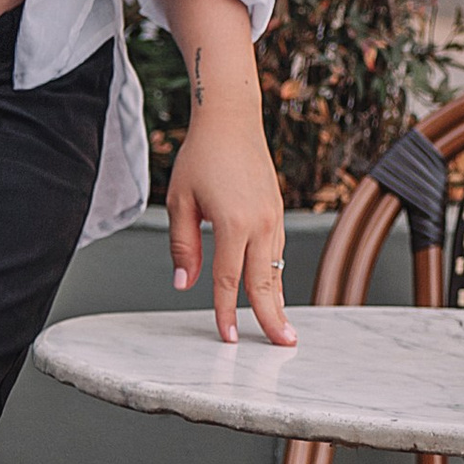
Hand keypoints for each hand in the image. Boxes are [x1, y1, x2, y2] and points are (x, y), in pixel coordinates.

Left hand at [166, 100, 295, 347]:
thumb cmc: (201, 155)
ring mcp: (274, 217)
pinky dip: (276, 275)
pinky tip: (274, 290)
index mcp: (234, 223)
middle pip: (266, 282)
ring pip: (276, 269)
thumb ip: (183, 245)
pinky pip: (277, 252)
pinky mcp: (277, 211)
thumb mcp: (180, 200)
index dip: (227, 313)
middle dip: (273, 317)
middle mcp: (261, 223)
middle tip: (283, 345)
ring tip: (281, 328)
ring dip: (278, 299)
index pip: (229, 281)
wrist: (231, 119)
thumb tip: (185, 282)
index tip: (229, 337)